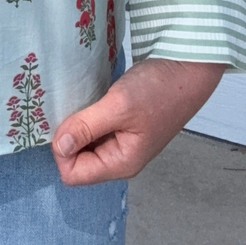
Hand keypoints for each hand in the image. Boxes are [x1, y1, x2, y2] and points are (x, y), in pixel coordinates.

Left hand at [51, 59, 224, 185]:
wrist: (188, 70)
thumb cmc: (157, 90)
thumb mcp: (118, 106)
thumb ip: (86, 127)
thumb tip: (58, 147)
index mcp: (121, 164)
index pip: (73, 174)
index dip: (61, 150)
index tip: (63, 120)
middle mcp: (120, 159)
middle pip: (77, 162)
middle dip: (67, 139)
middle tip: (66, 108)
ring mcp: (122, 143)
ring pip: (84, 145)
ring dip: (76, 127)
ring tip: (74, 103)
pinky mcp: (123, 127)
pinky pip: (94, 131)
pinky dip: (86, 118)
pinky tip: (86, 101)